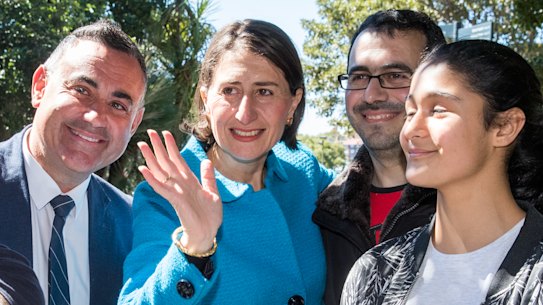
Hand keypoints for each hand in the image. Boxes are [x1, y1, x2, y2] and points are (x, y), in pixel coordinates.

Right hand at [137, 129, 222, 253]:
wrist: (207, 233)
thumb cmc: (210, 216)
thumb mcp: (213, 193)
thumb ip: (208, 177)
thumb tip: (206, 161)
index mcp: (189, 181)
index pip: (178, 160)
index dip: (172, 146)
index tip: (166, 133)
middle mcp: (180, 184)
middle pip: (166, 162)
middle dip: (158, 147)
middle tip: (149, 131)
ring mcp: (176, 191)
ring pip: (160, 172)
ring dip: (151, 158)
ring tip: (142, 145)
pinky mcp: (175, 200)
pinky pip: (161, 187)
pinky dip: (152, 179)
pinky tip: (143, 169)